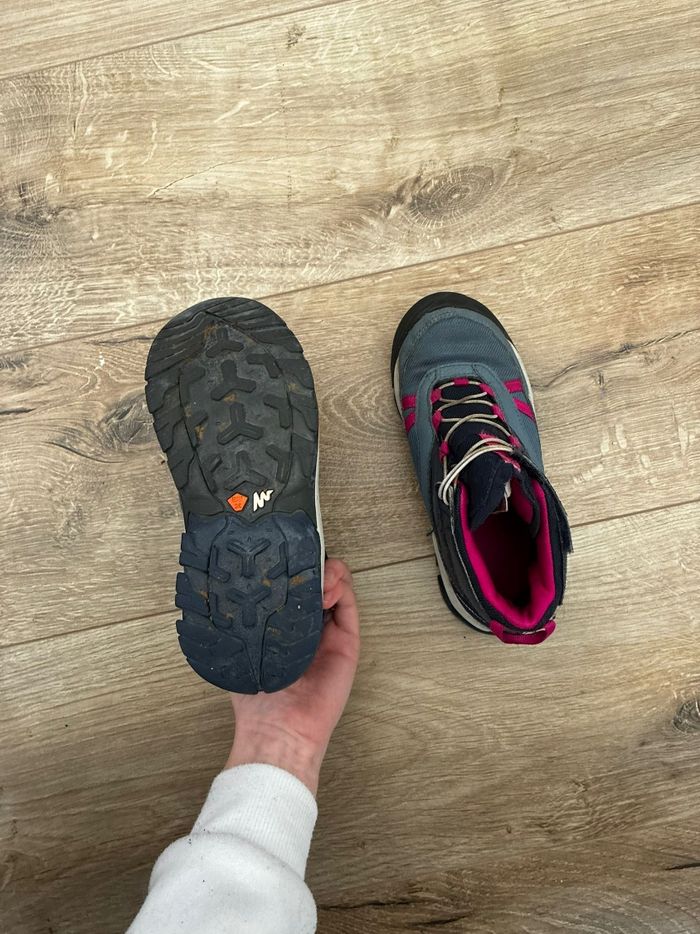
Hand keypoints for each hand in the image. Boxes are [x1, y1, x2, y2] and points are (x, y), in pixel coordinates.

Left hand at [225, 558, 359, 793]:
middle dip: (310, 562)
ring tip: (314, 572)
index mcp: (283, 626)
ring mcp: (330, 632)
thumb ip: (242, 620)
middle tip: (299, 556)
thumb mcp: (242, 648)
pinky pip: (349, 606)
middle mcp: (308, 626)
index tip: (280, 552)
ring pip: (336, 587)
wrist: (279, 728)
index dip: (289, 566)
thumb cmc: (256, 696)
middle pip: (316, 581)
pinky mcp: (347, 641)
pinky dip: (342, 587)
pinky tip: (326, 586)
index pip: (292, 585)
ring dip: (328, 571)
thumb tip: (229, 587)